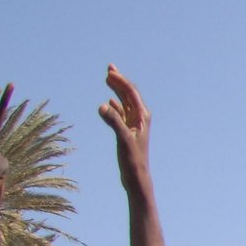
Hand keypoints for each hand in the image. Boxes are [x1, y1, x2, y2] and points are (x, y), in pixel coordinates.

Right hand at [99, 65, 151, 186]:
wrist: (136, 177)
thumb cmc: (133, 160)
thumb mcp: (123, 139)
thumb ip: (114, 122)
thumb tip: (103, 106)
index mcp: (143, 116)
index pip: (131, 93)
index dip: (120, 81)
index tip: (109, 72)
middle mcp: (140, 118)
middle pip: (129, 94)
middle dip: (119, 81)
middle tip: (109, 68)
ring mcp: (134, 124)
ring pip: (125, 102)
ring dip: (117, 90)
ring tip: (108, 79)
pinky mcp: (128, 132)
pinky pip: (122, 113)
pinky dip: (116, 105)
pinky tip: (110, 101)